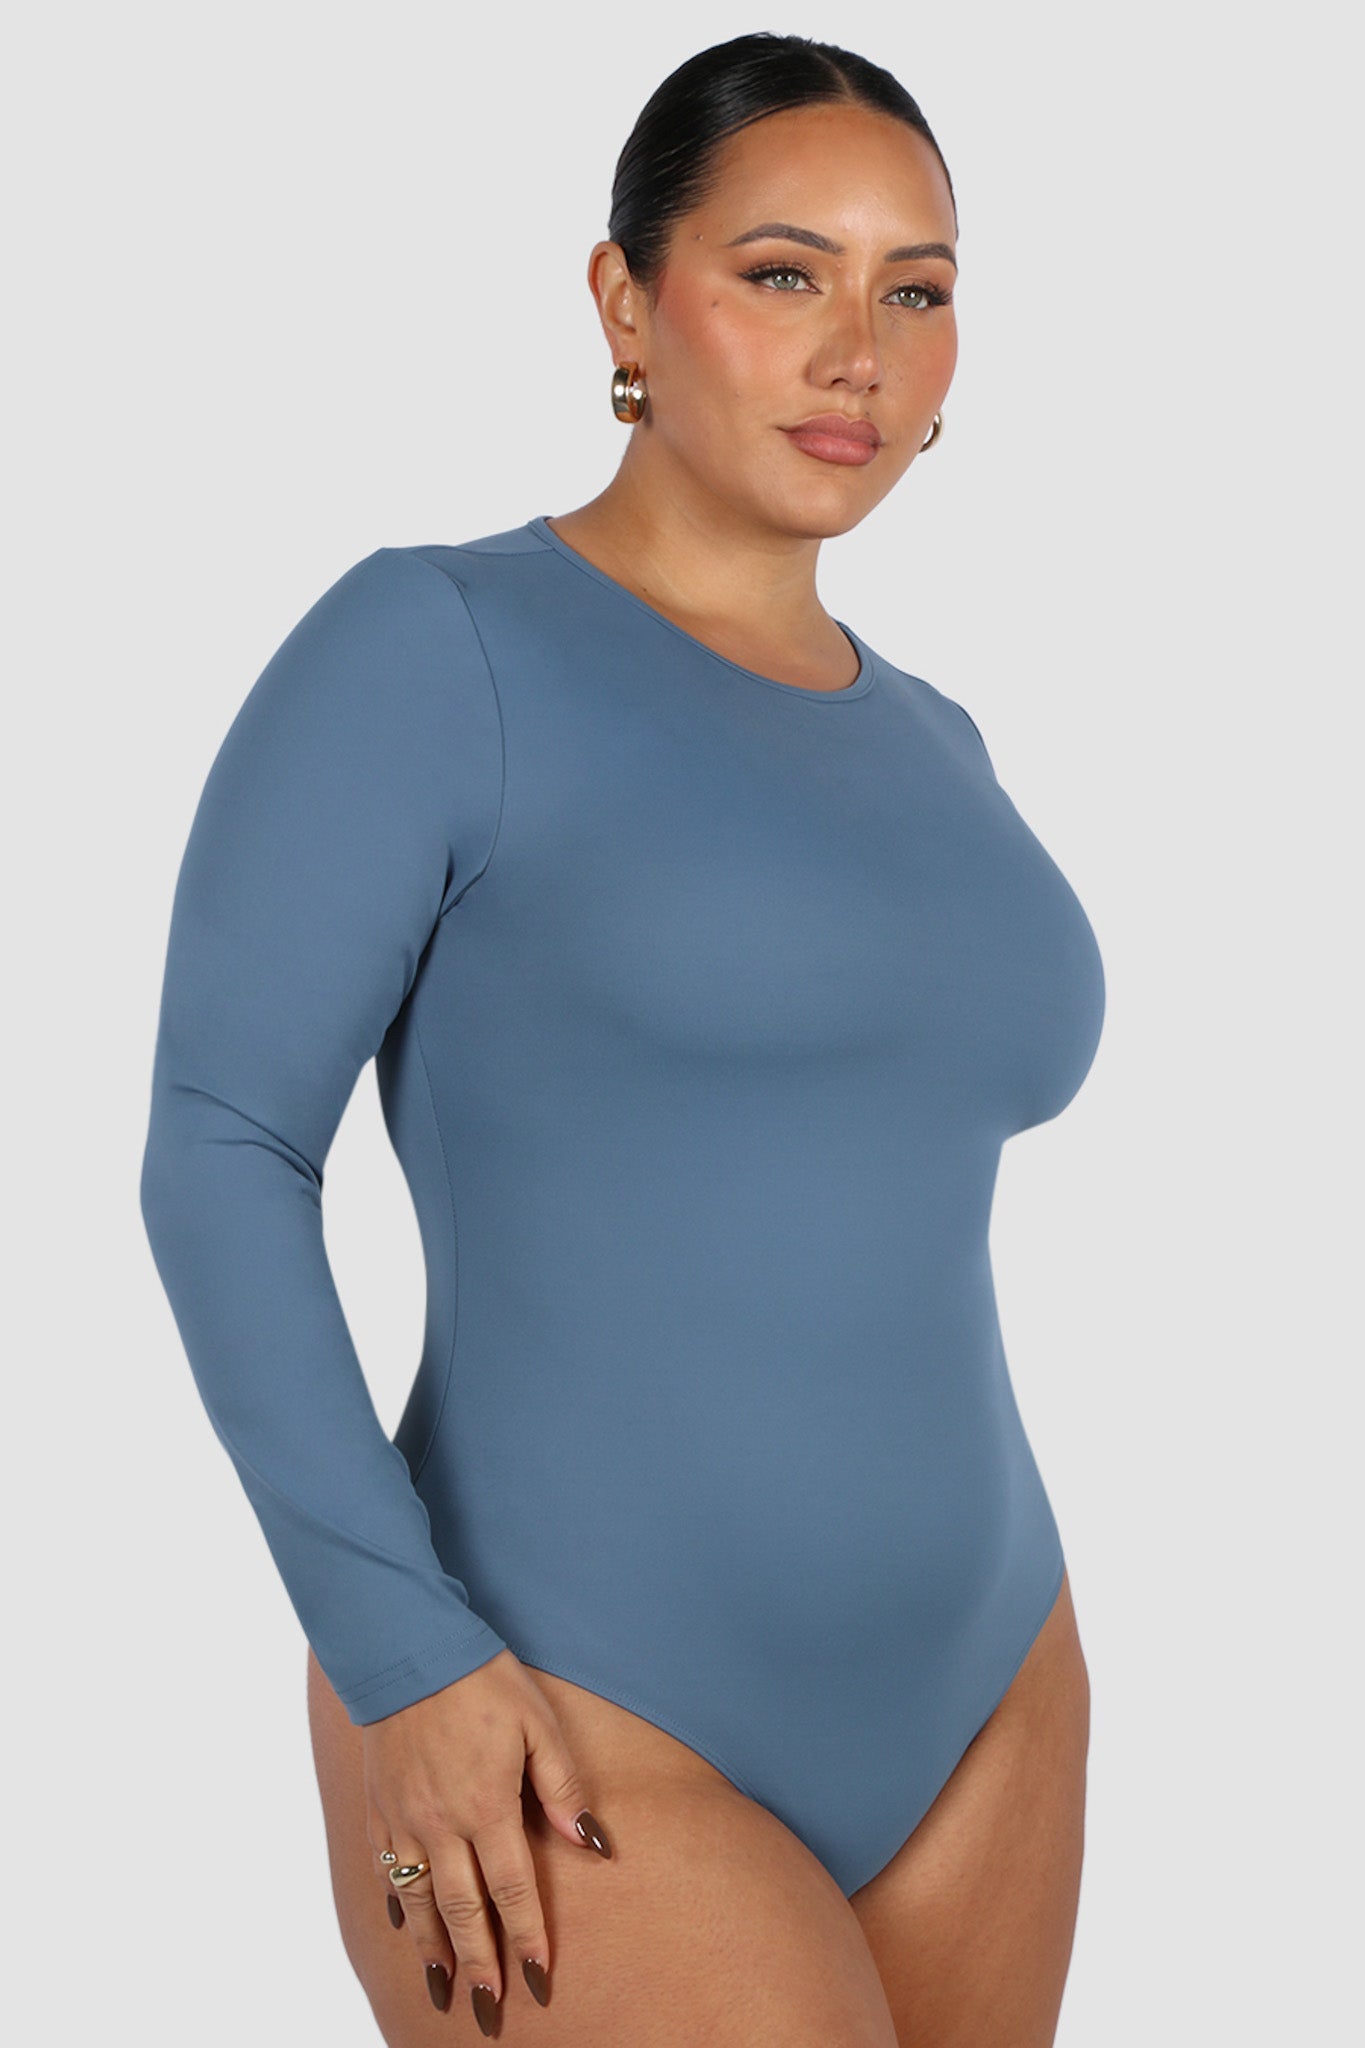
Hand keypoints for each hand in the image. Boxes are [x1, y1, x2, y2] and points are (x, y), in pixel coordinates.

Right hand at [361, 1648, 613, 2029]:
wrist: (409, 1647)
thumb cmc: (482, 1679)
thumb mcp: (539, 1723)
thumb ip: (563, 1786)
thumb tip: (591, 1843)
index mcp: (487, 1806)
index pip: (512, 1890)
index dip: (527, 1936)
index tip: (538, 1977)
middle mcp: (441, 1824)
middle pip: (463, 1910)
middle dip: (480, 1961)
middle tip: (491, 2005)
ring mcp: (404, 1818)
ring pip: (419, 1901)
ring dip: (434, 1948)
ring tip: (445, 1986)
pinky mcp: (379, 1804)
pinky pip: (386, 1868)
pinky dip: (397, 1904)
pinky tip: (404, 1925)